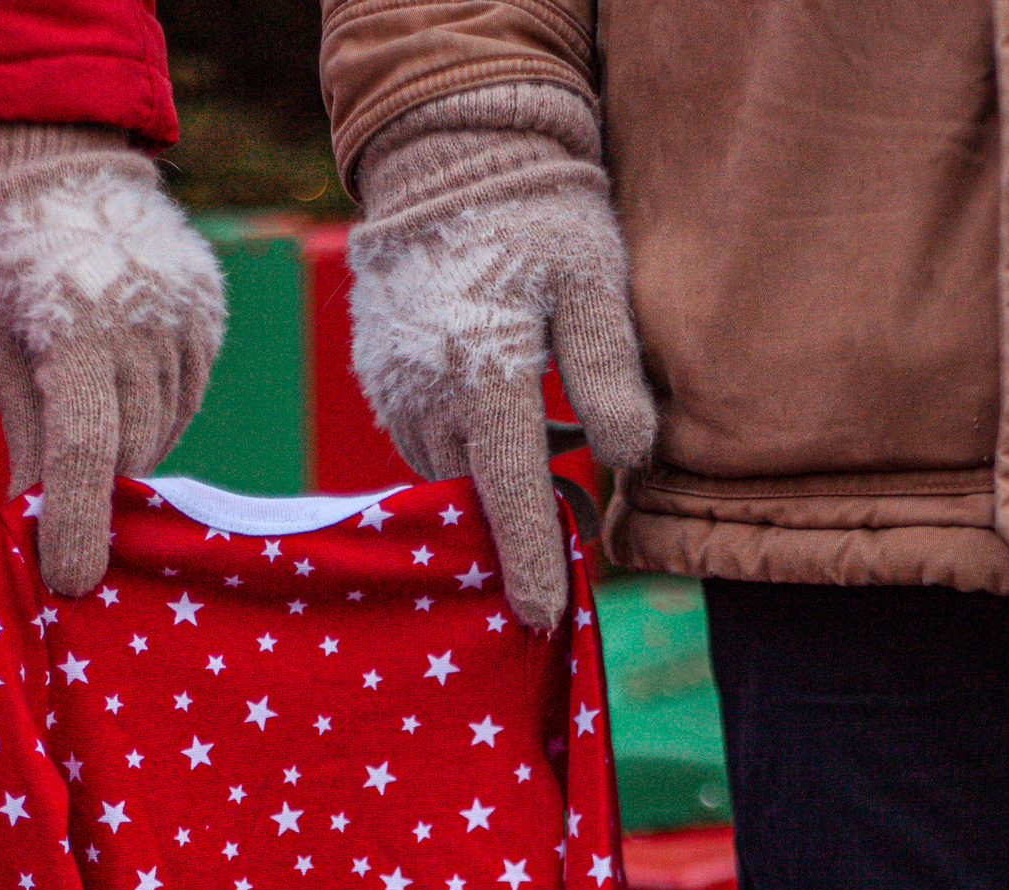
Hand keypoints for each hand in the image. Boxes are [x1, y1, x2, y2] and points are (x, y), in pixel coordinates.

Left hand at [0, 124, 225, 595]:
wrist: (56, 154)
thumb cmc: (4, 255)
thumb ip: (23, 438)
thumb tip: (27, 527)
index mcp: (75, 336)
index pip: (86, 456)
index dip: (79, 526)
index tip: (71, 581)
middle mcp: (142, 330)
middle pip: (129, 453)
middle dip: (98, 495)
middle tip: (65, 524)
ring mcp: (185, 321)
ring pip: (163, 429)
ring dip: (127, 453)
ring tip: (87, 438)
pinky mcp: (207, 316)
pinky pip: (185, 396)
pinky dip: (154, 414)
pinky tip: (122, 394)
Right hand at [347, 84, 656, 628]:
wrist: (451, 158)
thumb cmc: (539, 220)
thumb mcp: (595, 287)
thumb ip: (611, 376)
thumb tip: (628, 459)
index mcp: (488, 383)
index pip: (512, 497)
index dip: (530, 560)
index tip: (542, 613)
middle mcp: (429, 398)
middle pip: (474, 497)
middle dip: (516, 525)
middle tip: (574, 531)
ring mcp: (395, 390)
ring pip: (444, 474)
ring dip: (487, 485)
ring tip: (540, 464)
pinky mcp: (380, 377)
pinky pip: (420, 440)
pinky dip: (459, 450)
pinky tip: (499, 421)